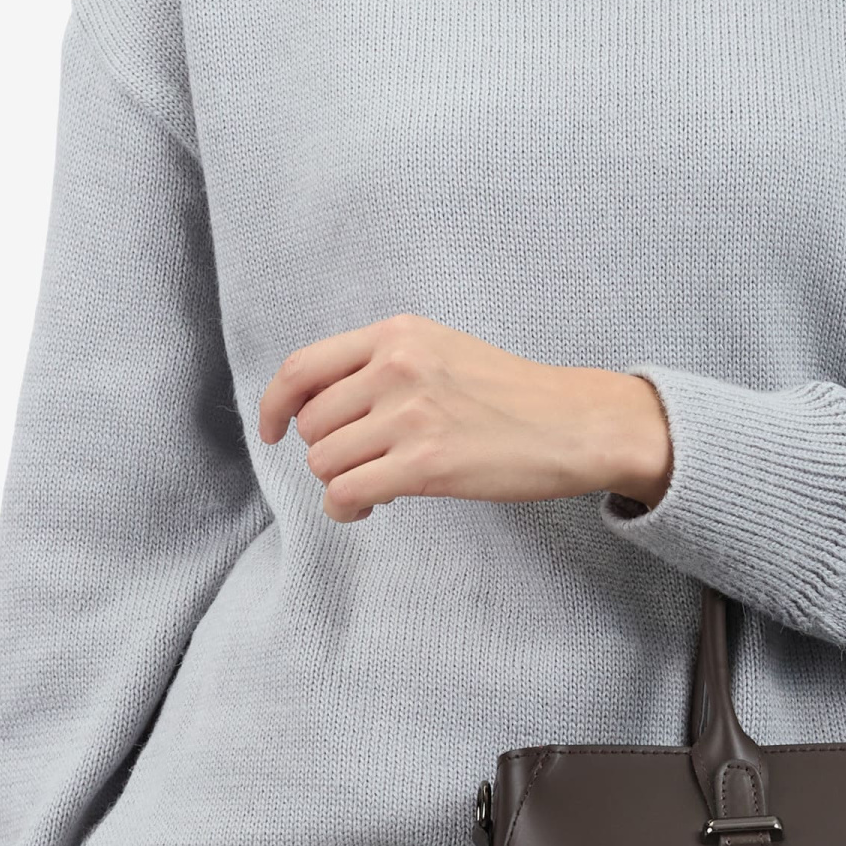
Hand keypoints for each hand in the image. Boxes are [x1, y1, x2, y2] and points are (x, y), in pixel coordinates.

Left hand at [258, 314, 672, 521]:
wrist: (573, 424)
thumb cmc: (510, 395)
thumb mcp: (441, 350)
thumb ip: (381, 365)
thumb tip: (317, 407)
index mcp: (397, 335)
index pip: (302, 368)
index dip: (273, 405)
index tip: (271, 430)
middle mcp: (397, 368)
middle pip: (312, 424)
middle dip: (324, 453)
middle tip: (358, 465)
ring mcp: (411, 416)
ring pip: (325, 462)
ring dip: (338, 484)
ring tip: (369, 489)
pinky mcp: (426, 464)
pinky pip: (348, 494)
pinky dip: (345, 509)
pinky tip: (368, 510)